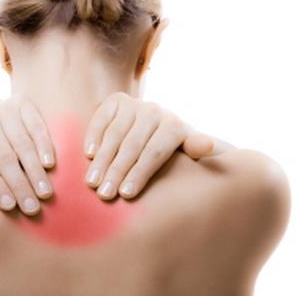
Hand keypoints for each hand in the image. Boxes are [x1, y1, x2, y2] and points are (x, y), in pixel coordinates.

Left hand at [0, 93, 55, 215]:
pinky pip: (36, 125)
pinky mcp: (21, 103)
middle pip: (4, 157)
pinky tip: (50, 164)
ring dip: (35, 170)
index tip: (9, 207)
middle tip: (32, 209)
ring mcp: (3, 109)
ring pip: (22, 143)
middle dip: (19, 184)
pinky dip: (44, 144)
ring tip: (44, 194)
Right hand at [83, 92, 231, 199]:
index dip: (139, 174)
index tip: (126, 195)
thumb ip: (197, 151)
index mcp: (175, 126)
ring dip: (101, 159)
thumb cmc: (174, 154)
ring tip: (92, 182)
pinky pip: (101, 119)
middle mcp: (155, 111)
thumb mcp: (189, 156)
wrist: (160, 130)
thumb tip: (207, 145)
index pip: (154, 153)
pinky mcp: (116, 100)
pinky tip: (88, 154)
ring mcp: (135, 104)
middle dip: (117, 171)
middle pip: (132, 145)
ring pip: (115, 134)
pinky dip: (93, 135)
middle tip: (104, 194)